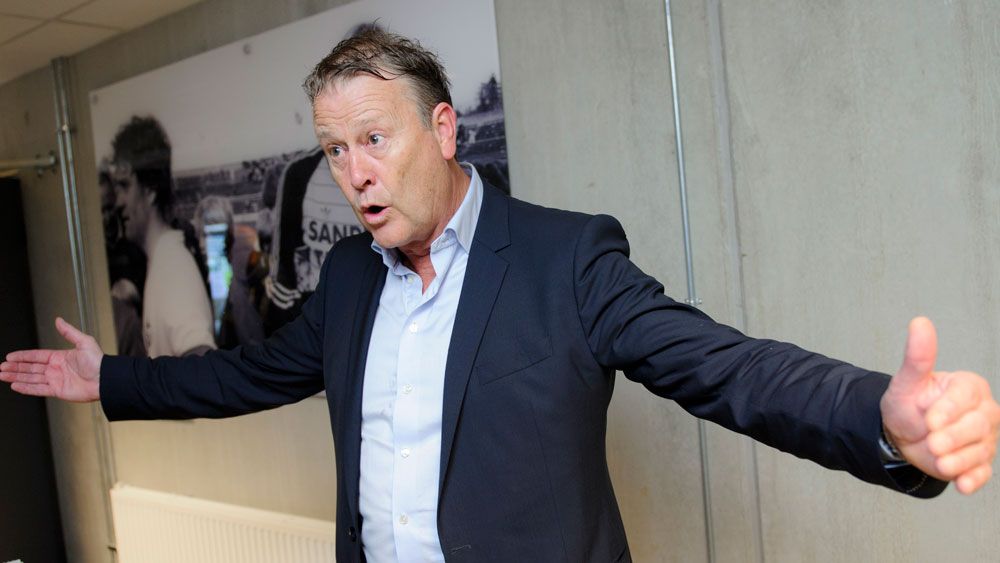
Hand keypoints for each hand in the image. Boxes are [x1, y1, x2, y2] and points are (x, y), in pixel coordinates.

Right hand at [0, 317, 103, 401]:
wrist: (106, 379)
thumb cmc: (99, 361)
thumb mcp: (84, 342)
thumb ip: (69, 332)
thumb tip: (58, 320)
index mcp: (60, 357)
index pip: (36, 356)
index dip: (22, 356)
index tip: (10, 356)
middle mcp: (56, 369)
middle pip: (30, 368)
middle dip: (15, 367)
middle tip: (1, 367)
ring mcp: (56, 380)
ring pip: (31, 378)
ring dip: (16, 376)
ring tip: (3, 375)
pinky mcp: (57, 391)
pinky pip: (38, 389)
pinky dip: (26, 388)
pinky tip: (15, 385)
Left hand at [880, 317, 999, 493]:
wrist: (902, 434)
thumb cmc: (908, 404)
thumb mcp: (907, 381)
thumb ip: (917, 356)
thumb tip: (920, 322)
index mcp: (969, 387)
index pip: (967, 398)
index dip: (949, 410)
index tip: (929, 419)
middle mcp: (983, 411)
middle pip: (978, 426)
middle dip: (954, 437)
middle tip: (932, 443)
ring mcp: (984, 438)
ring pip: (981, 450)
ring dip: (960, 459)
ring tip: (940, 462)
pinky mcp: (979, 461)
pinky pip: (983, 472)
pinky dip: (974, 479)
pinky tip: (963, 485)